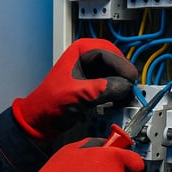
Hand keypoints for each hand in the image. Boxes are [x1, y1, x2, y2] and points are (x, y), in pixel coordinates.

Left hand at [12, 38, 137, 141]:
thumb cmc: (49, 104)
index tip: (132, 79)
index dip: (122, 66)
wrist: (39, 120)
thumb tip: (126, 87)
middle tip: (130, 87)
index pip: (109, 52)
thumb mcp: (80, 95)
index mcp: (80, 51)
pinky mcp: (91, 82)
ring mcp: (88, 69)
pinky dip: (115, 89)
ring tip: (125, 94)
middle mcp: (85, 57)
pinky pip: (109, 81)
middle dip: (123, 74)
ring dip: (120, 82)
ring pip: (113, 71)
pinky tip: (117, 98)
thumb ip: (104, 89)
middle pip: (114, 61)